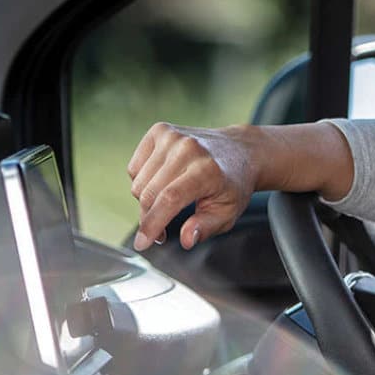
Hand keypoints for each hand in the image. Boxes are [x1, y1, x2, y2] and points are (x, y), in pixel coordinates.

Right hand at [127, 122, 271, 250]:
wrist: (240, 151)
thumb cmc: (233, 185)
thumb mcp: (227, 213)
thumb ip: (205, 228)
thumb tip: (186, 240)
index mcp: (207, 171)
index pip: (169, 199)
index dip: (152, 224)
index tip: (142, 244)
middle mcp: (187, 149)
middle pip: (149, 194)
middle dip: (150, 218)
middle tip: (163, 229)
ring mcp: (171, 136)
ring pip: (138, 183)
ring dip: (147, 200)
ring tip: (169, 202)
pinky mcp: (159, 130)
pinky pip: (135, 168)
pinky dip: (143, 181)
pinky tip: (163, 182)